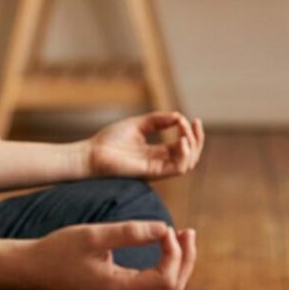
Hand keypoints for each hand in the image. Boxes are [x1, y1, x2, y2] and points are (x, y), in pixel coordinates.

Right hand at [25, 221, 196, 289]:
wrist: (35, 268)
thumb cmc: (60, 249)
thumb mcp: (94, 235)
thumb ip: (130, 232)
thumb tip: (164, 228)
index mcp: (119, 289)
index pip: (165, 278)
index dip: (174, 252)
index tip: (167, 228)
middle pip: (173, 288)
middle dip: (185, 259)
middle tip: (188, 231)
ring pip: (166, 289)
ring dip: (179, 263)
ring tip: (182, 236)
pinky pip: (154, 287)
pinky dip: (167, 267)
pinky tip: (167, 247)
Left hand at [86, 111, 204, 180]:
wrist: (91, 154)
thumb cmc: (109, 140)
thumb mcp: (139, 124)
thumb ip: (159, 120)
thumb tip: (179, 116)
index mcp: (156, 152)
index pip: (182, 146)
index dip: (190, 133)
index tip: (188, 118)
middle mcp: (159, 162)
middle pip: (190, 156)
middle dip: (197, 140)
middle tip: (195, 123)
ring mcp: (157, 169)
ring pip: (187, 164)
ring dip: (192, 146)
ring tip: (184, 132)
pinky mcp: (152, 173)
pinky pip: (177, 168)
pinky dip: (184, 155)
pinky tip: (181, 140)